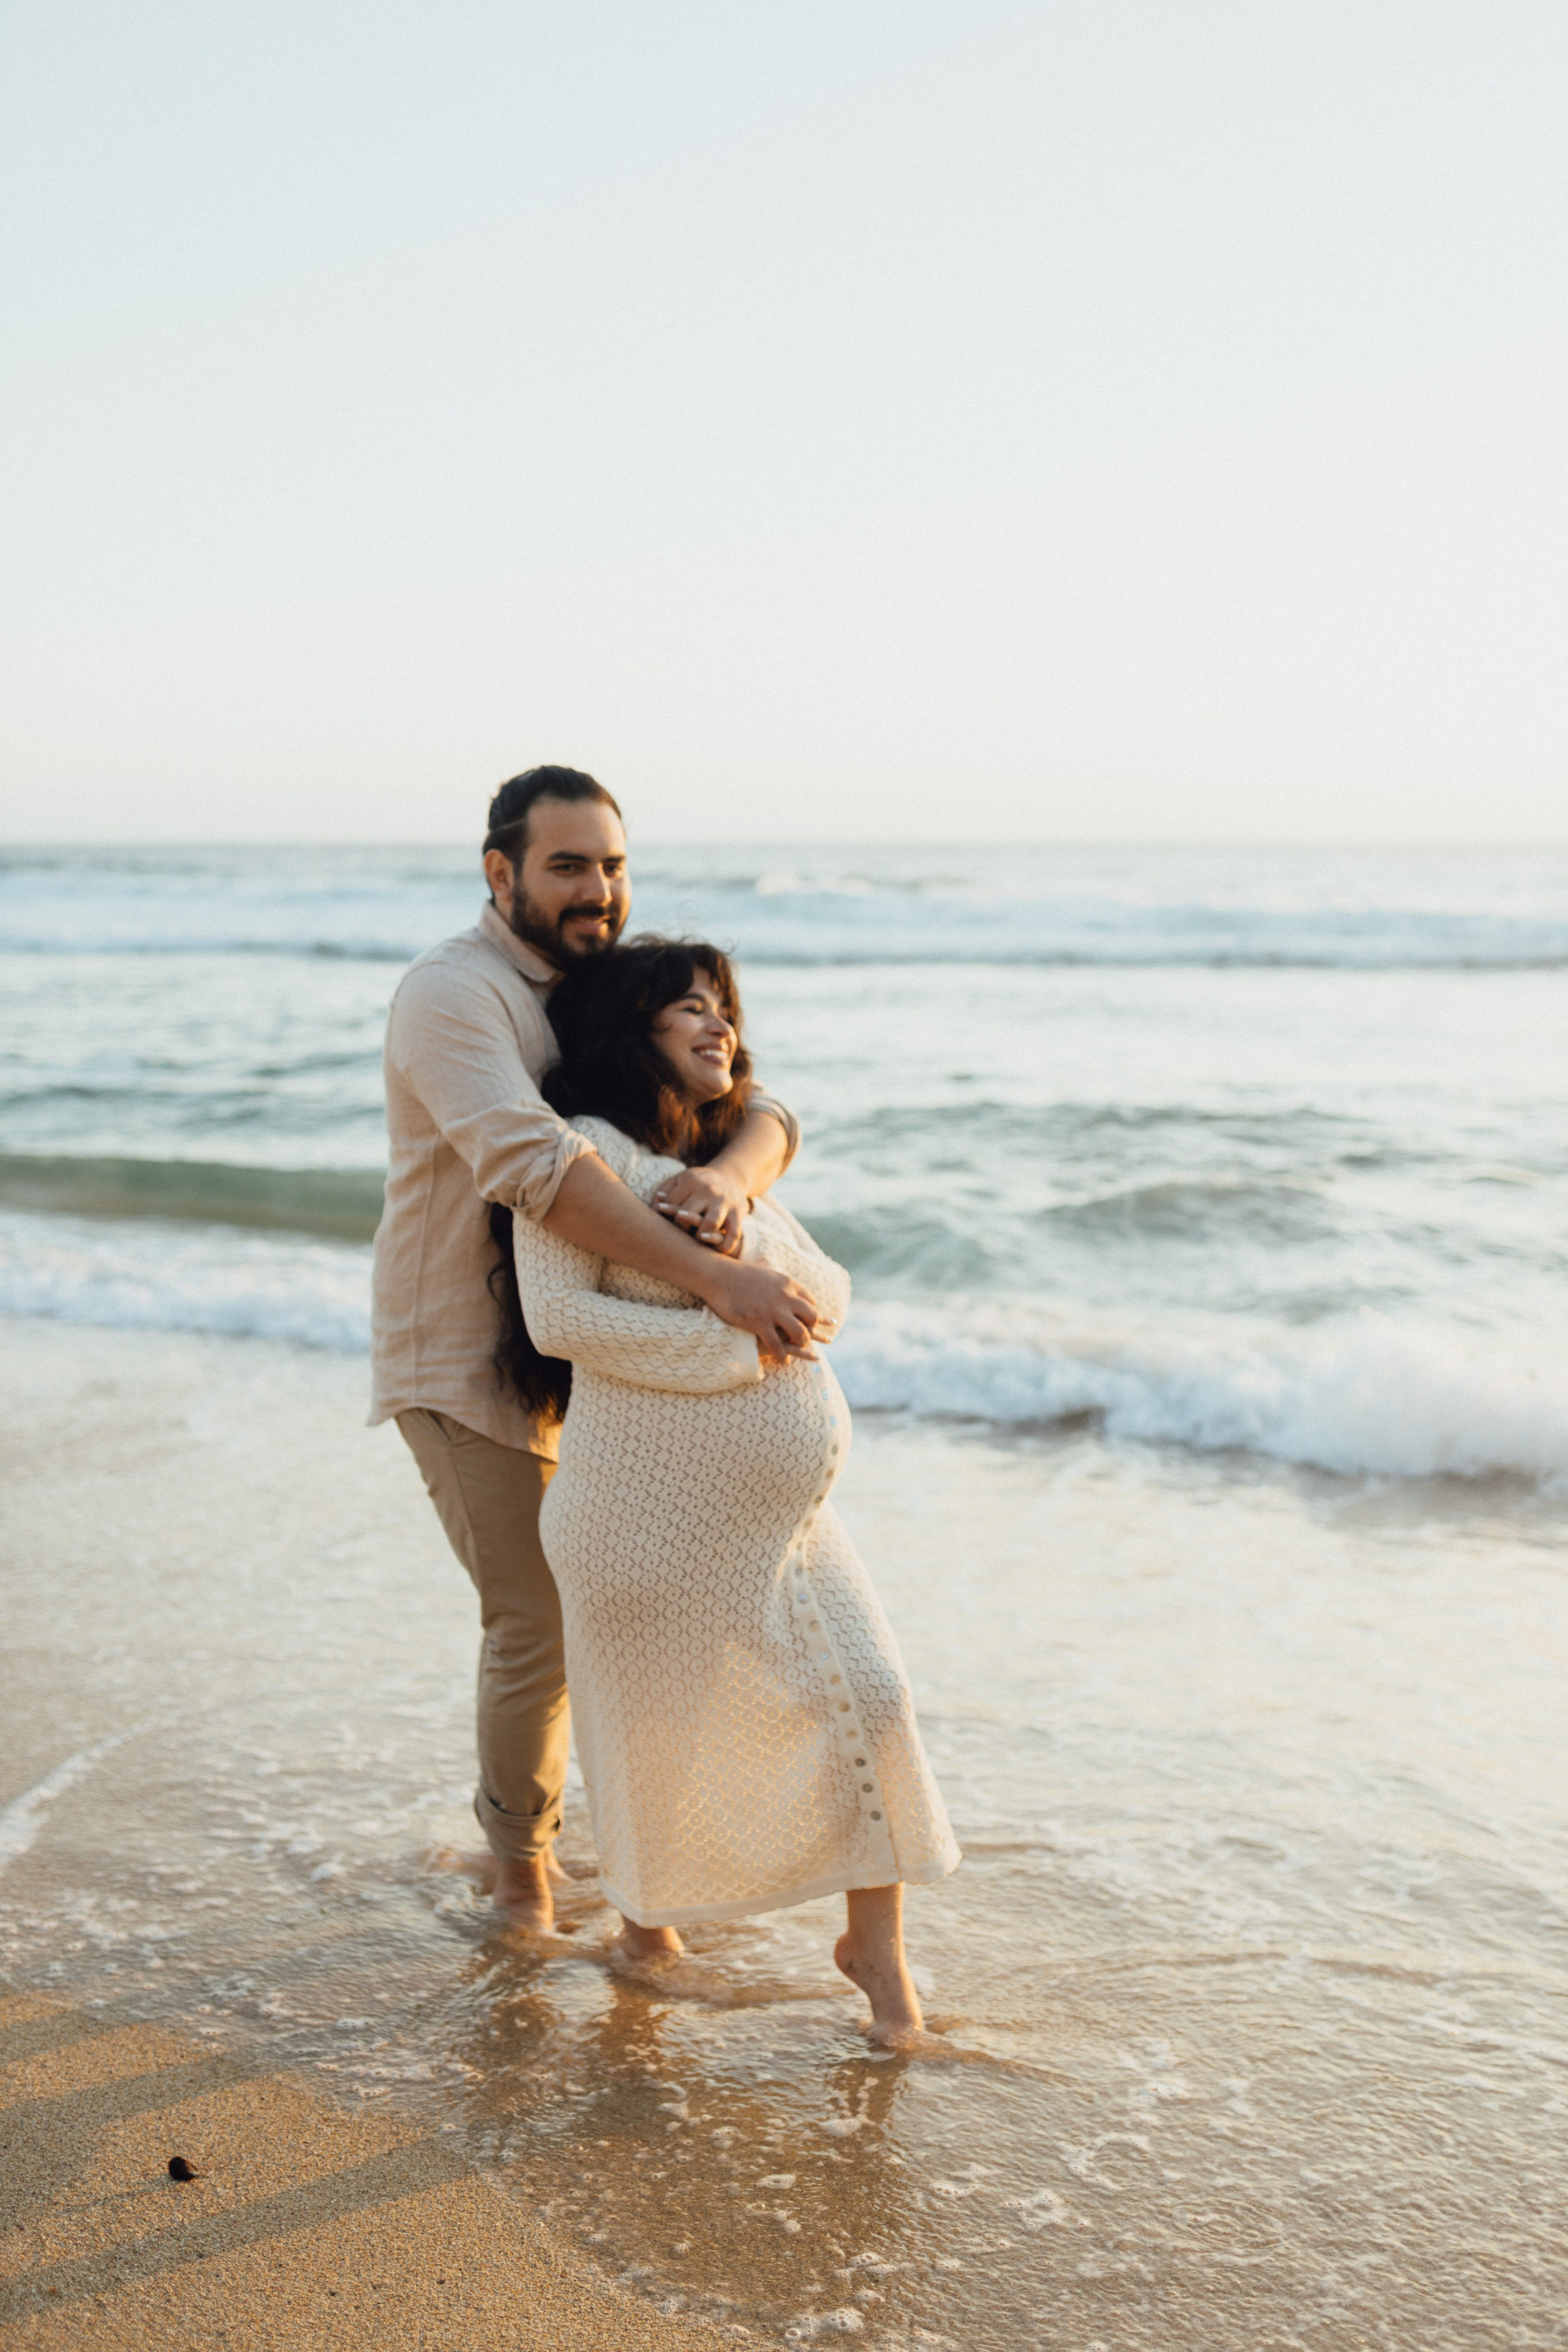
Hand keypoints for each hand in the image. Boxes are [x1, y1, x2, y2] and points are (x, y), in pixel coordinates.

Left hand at [652, 1164, 748, 1256]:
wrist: (730, 1178)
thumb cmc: (697, 1184)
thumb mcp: (681, 1180)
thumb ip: (665, 1190)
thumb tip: (655, 1207)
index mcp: (691, 1180)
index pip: (671, 1202)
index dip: (665, 1214)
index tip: (663, 1220)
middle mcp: (708, 1189)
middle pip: (687, 1214)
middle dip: (680, 1227)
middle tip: (678, 1232)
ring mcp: (724, 1201)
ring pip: (710, 1223)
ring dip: (701, 1235)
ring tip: (698, 1237)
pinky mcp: (737, 1212)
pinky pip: (733, 1233)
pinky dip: (725, 1245)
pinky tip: (717, 1249)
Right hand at [697, 1257, 820, 1364]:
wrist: (718, 1275)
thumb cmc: (738, 1274)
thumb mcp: (766, 1274)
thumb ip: (778, 1283)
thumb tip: (782, 1287)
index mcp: (787, 1283)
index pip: (810, 1301)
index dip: (810, 1313)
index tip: (807, 1321)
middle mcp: (785, 1297)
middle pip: (811, 1317)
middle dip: (813, 1330)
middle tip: (807, 1337)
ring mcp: (773, 1311)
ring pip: (800, 1333)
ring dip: (802, 1343)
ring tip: (798, 1348)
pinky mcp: (759, 1323)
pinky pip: (777, 1345)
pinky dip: (782, 1356)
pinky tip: (782, 1360)